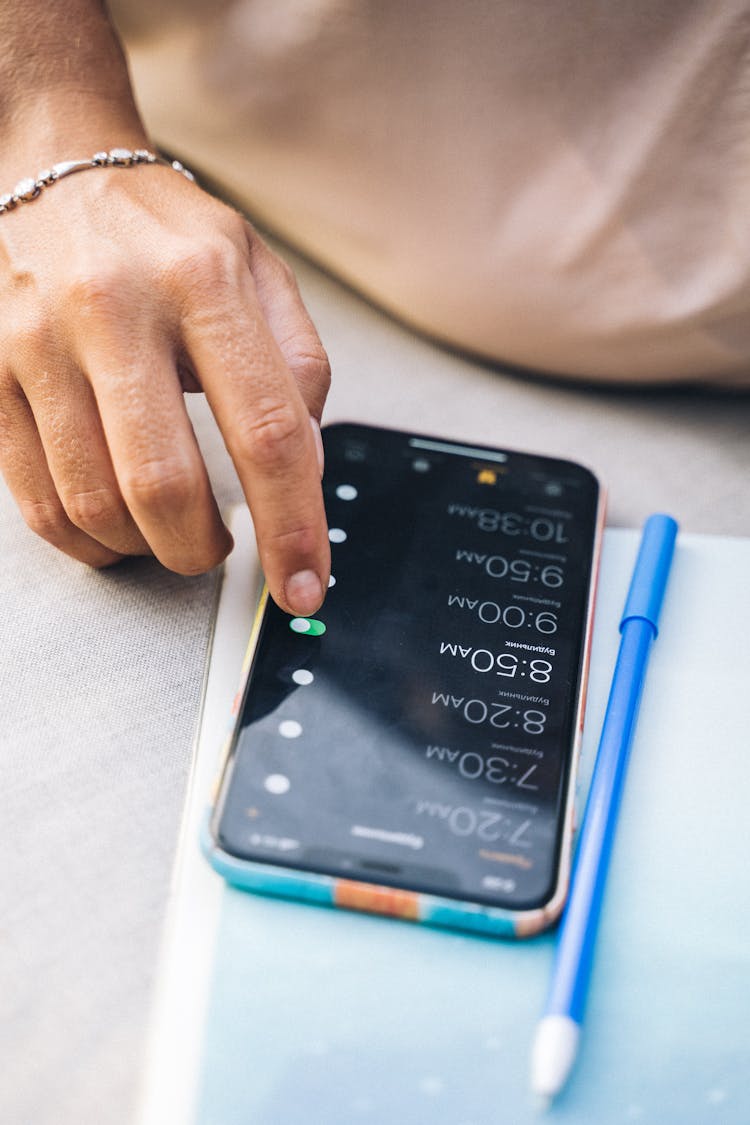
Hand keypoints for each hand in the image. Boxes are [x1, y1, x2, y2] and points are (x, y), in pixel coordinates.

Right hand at [0, 161, 330, 615]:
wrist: (53, 173)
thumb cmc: (167, 236)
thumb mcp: (260, 272)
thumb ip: (300, 366)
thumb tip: (304, 470)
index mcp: (205, 281)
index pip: (267, 432)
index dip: (292, 528)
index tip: (303, 587)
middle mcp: (115, 309)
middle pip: (165, 486)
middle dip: (202, 551)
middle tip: (219, 550)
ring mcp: (39, 344)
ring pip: (93, 505)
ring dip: (146, 550)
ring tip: (168, 533)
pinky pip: (37, 501)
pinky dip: (88, 541)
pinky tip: (116, 526)